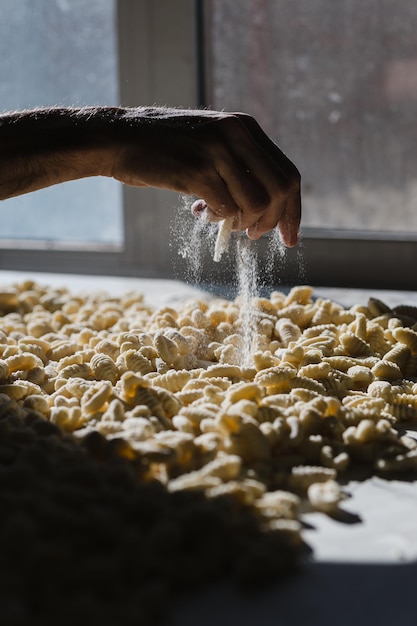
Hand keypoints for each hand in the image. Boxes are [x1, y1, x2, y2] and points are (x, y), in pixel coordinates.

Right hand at [111, 108, 300, 246]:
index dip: (293, 210)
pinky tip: (201, 212)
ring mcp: (217, 151)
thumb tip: (264, 205)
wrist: (119, 138)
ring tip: (219, 219)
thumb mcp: (210, 142)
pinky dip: (219, 220)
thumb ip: (238, 164)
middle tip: (254, 235)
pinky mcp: (196, 170)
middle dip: (274, 222)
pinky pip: (227, 210)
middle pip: (281, 191)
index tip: (289, 238)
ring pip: (256, 204)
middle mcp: (237, 134)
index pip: (288, 174)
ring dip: (242, 222)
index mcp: (245, 127)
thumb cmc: (164, 147)